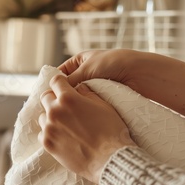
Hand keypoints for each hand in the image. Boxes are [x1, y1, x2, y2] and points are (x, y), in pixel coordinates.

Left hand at [38, 75, 136, 182]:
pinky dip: (50, 133)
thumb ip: (88, 94)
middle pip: (45, 97)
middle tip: (66, 107)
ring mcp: (49, 129)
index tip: (64, 87)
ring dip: (52, 117)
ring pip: (43, 116)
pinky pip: (42, 134)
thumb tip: (79, 88)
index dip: (61, 82)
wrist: (110, 159)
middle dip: (55, 99)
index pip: (55, 81)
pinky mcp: (48, 145)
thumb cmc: (111, 131)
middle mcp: (55, 111)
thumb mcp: (104, 105)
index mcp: (68, 98)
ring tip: (66, 125)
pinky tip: (63, 137)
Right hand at [59, 49, 184, 125]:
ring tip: (62, 120)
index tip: (45, 98)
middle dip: (61, 100)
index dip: (53, 85)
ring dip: (72, 109)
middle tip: (51, 113)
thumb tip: (52, 93)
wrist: (139, 74)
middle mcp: (87, 74)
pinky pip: (89, 107)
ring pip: (78, 101)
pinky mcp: (104, 100)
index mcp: (81, 61)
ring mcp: (96, 88)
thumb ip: (68, 81)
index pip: (60, 74)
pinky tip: (76, 122)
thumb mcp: (86, 70)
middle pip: (68, 89)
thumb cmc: (113, 64)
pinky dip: (84, 113)